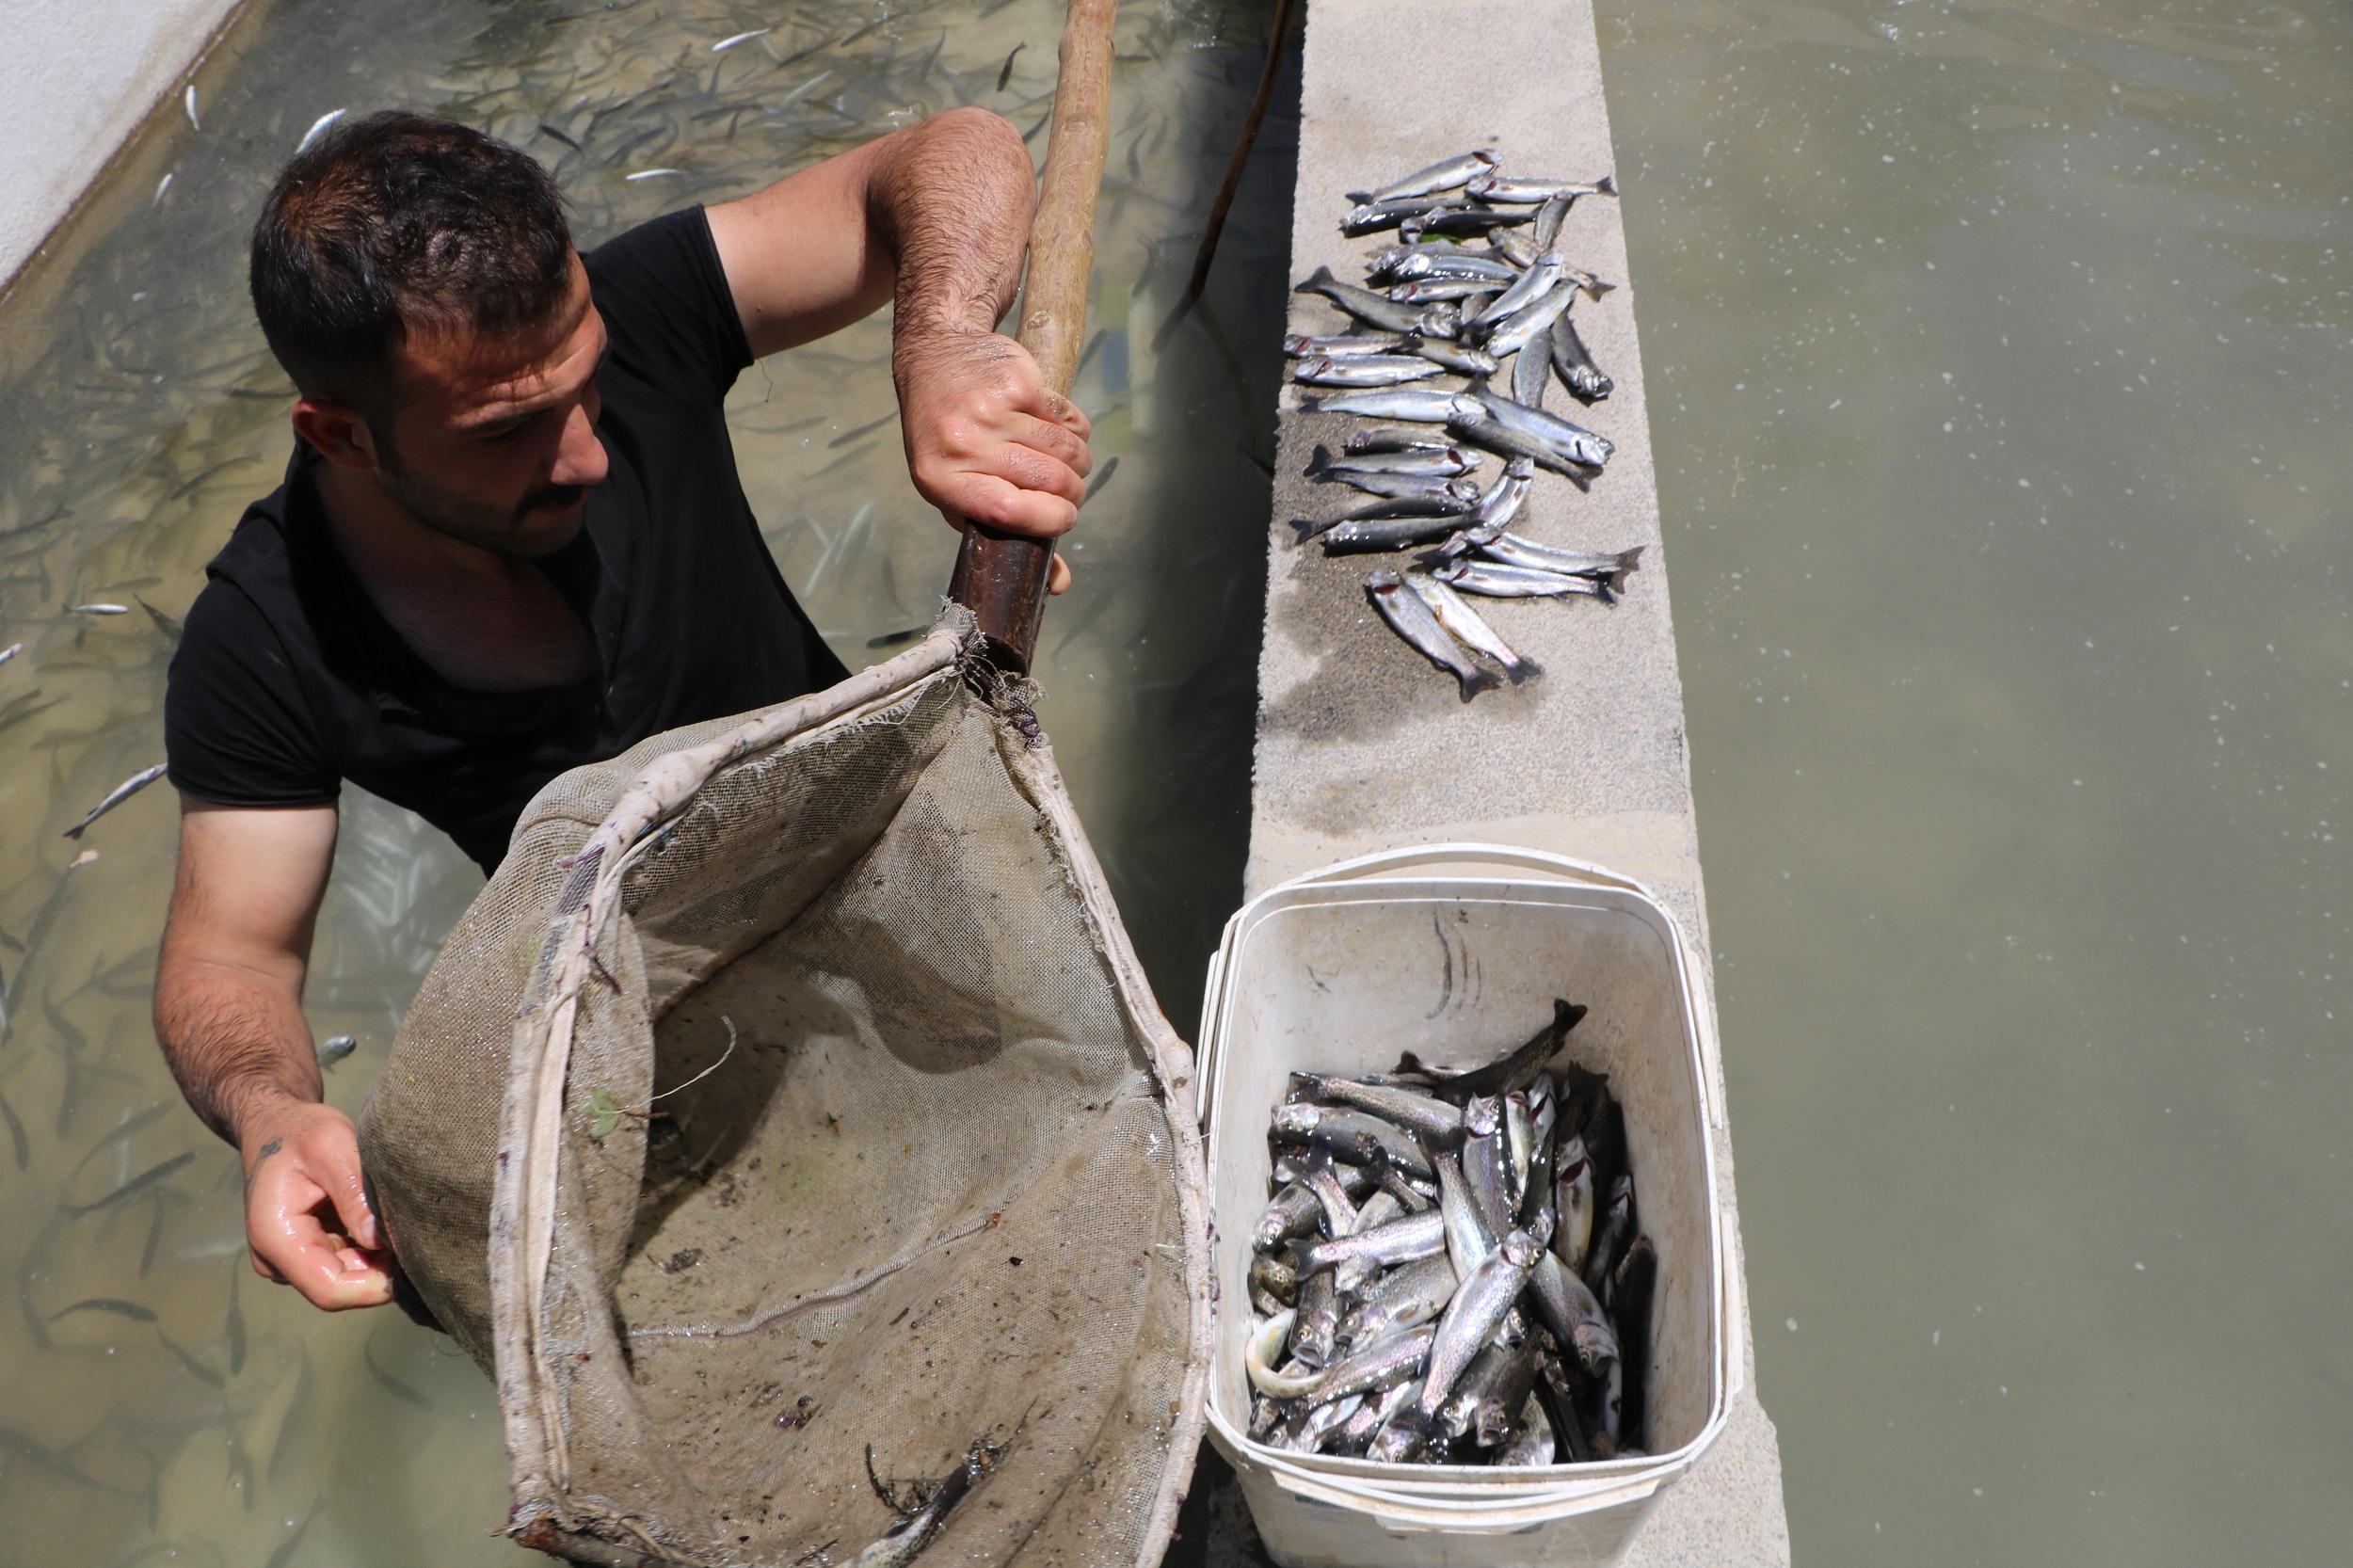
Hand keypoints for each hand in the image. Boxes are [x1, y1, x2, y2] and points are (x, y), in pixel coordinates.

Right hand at [238, 1097, 393, 1310]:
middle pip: (341, 1287)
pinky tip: (383, 1221)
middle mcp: (277, 1259)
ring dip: (377, 1258)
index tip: (414, 1263)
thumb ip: (354, 1195)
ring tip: (400, 1221)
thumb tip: (382, 1241)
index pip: (329, 1290)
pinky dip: (369, 1248)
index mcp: (277, 1238)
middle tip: (419, 1236)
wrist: (274, 1124)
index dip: (374, 1287)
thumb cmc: (301, 1131)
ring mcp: (290, 1259)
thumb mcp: (331, 1147)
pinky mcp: (306, 1250)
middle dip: (382, 1270)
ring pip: (346, 1277)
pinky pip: (344, 1262)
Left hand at [894, 325, 1090, 594]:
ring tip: (1068, 462)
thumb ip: (1009, 537)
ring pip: (1065, 449)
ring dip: (1079, 462)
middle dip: (1074, 492)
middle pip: (1049, 480)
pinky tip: (1058, 429)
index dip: (1051, 520)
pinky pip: (1067, 418)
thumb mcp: (962, 493)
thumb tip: (1058, 584)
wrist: (937, 357)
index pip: (1010, 511)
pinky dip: (1075, 429)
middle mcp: (962, 442)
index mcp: (942, 481)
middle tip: (1070, 491)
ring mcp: (989, 408)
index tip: (1064, 519)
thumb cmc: (951, 441)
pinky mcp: (1016, 380)